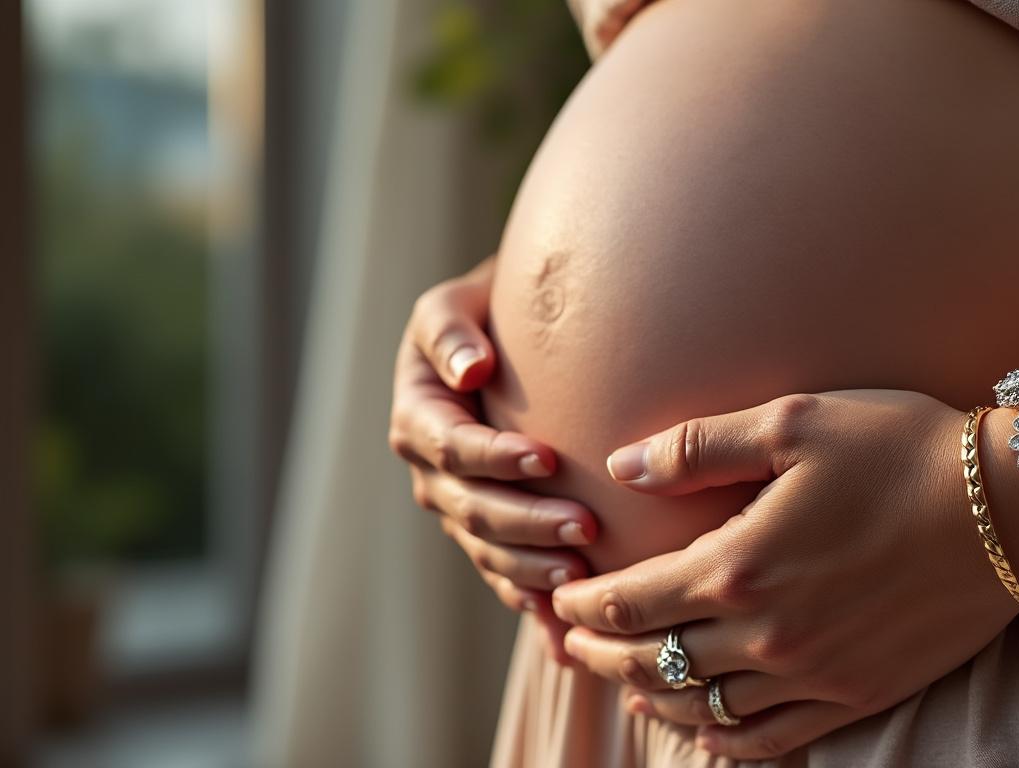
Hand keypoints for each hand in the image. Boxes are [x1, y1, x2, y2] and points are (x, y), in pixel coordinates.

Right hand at [388, 257, 598, 660]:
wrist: (504, 341)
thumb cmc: (483, 312)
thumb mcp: (454, 303)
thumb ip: (450, 329)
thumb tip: (472, 368)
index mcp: (419, 417)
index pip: (453, 447)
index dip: (495, 458)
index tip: (548, 457)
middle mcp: (432, 473)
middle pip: (474, 509)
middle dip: (528, 522)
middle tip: (586, 527)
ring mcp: (458, 510)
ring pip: (489, 552)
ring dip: (532, 569)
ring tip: (582, 576)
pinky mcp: (486, 536)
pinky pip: (503, 576)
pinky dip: (529, 603)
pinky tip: (561, 628)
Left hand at [551, 390, 1018, 759]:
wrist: (1011, 505)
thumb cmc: (901, 448)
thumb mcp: (793, 422)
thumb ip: (698, 447)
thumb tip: (622, 464)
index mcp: (741, 565)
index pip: (632, 603)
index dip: (586, 606)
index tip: (558, 601)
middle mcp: (768, 634)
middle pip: (656, 661)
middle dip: (603, 652)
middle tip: (573, 643)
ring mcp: (814, 674)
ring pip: (705, 706)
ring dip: (654, 695)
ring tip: (629, 681)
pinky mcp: (859, 694)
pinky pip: (771, 738)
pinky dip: (725, 738)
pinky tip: (706, 727)